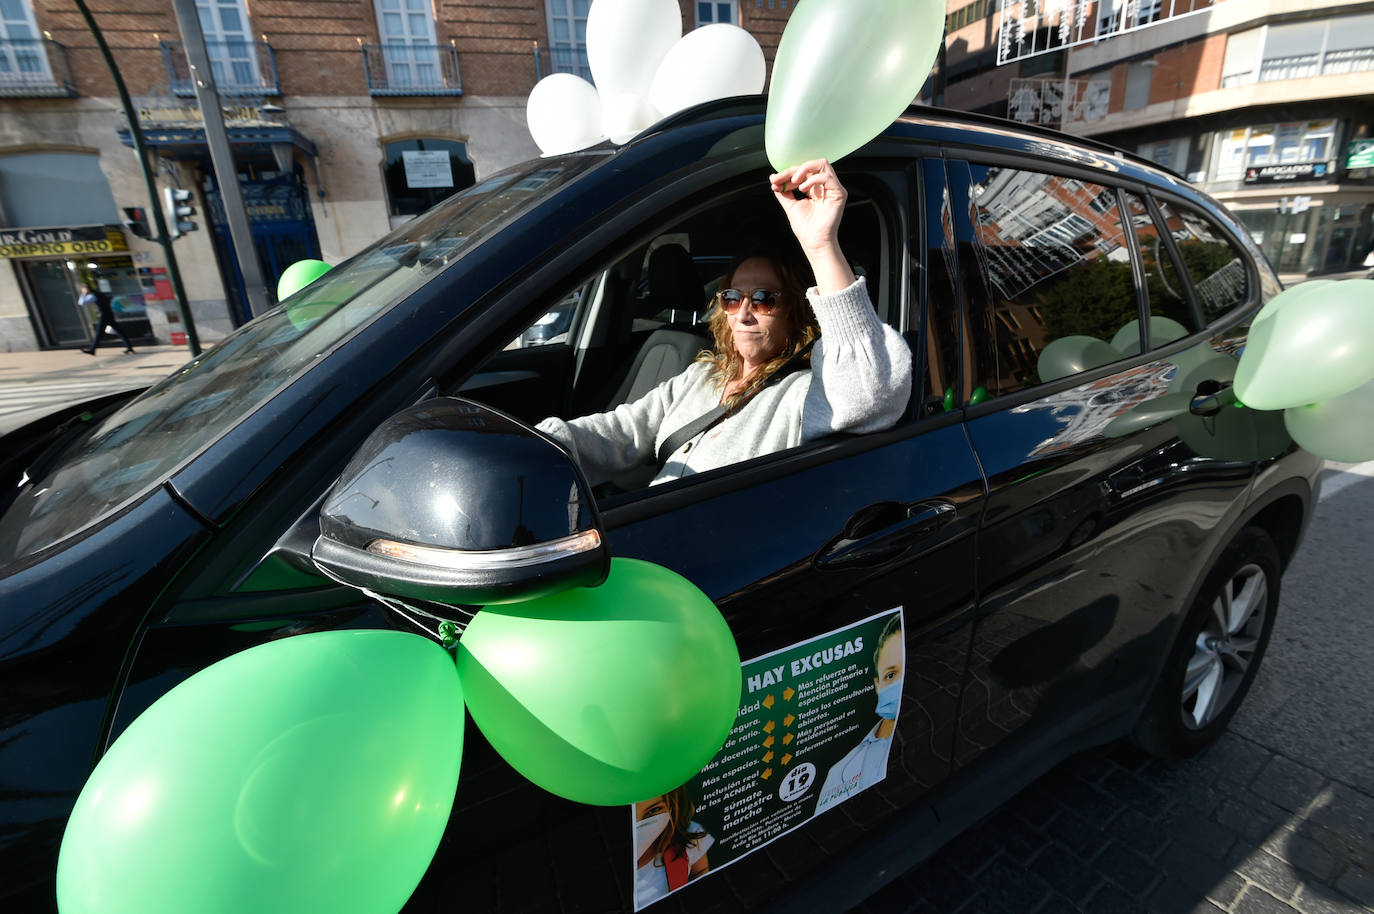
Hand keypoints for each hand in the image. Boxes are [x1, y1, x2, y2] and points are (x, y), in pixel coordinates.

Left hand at [769, 159, 854, 294]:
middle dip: (793, 170)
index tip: (774, 181)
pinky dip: (812, 179)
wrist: (814, 243)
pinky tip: (802, 189)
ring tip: (794, 182)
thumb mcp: (790, 205)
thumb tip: (773, 179)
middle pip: (811, 165)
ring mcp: (833, 189)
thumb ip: (784, 192)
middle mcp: (825, 187)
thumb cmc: (805, 228)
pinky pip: (827, 177)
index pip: (802, 172)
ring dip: (804, 169)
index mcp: (815, 188)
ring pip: (822, 164)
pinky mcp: (839, 194)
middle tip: (780, 179)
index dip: (787, 174)